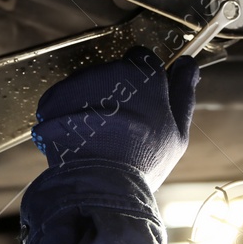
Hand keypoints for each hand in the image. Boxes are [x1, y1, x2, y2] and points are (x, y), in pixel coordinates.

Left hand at [31, 46, 199, 189]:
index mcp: (143, 74)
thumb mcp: (178, 131)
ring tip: (99, 136)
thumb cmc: (144, 160)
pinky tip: (80, 137)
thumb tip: (188, 62)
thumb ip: (183, 91)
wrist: (99, 185)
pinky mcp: (54, 98)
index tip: (143, 100)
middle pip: (114, 72)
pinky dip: (69, 113)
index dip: (144, 79)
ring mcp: (78, 83)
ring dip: (92, 102)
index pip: (142, 58)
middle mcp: (109, 70)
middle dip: (117, 92)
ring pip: (88, 84)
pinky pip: (65, 98)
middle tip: (122, 126)